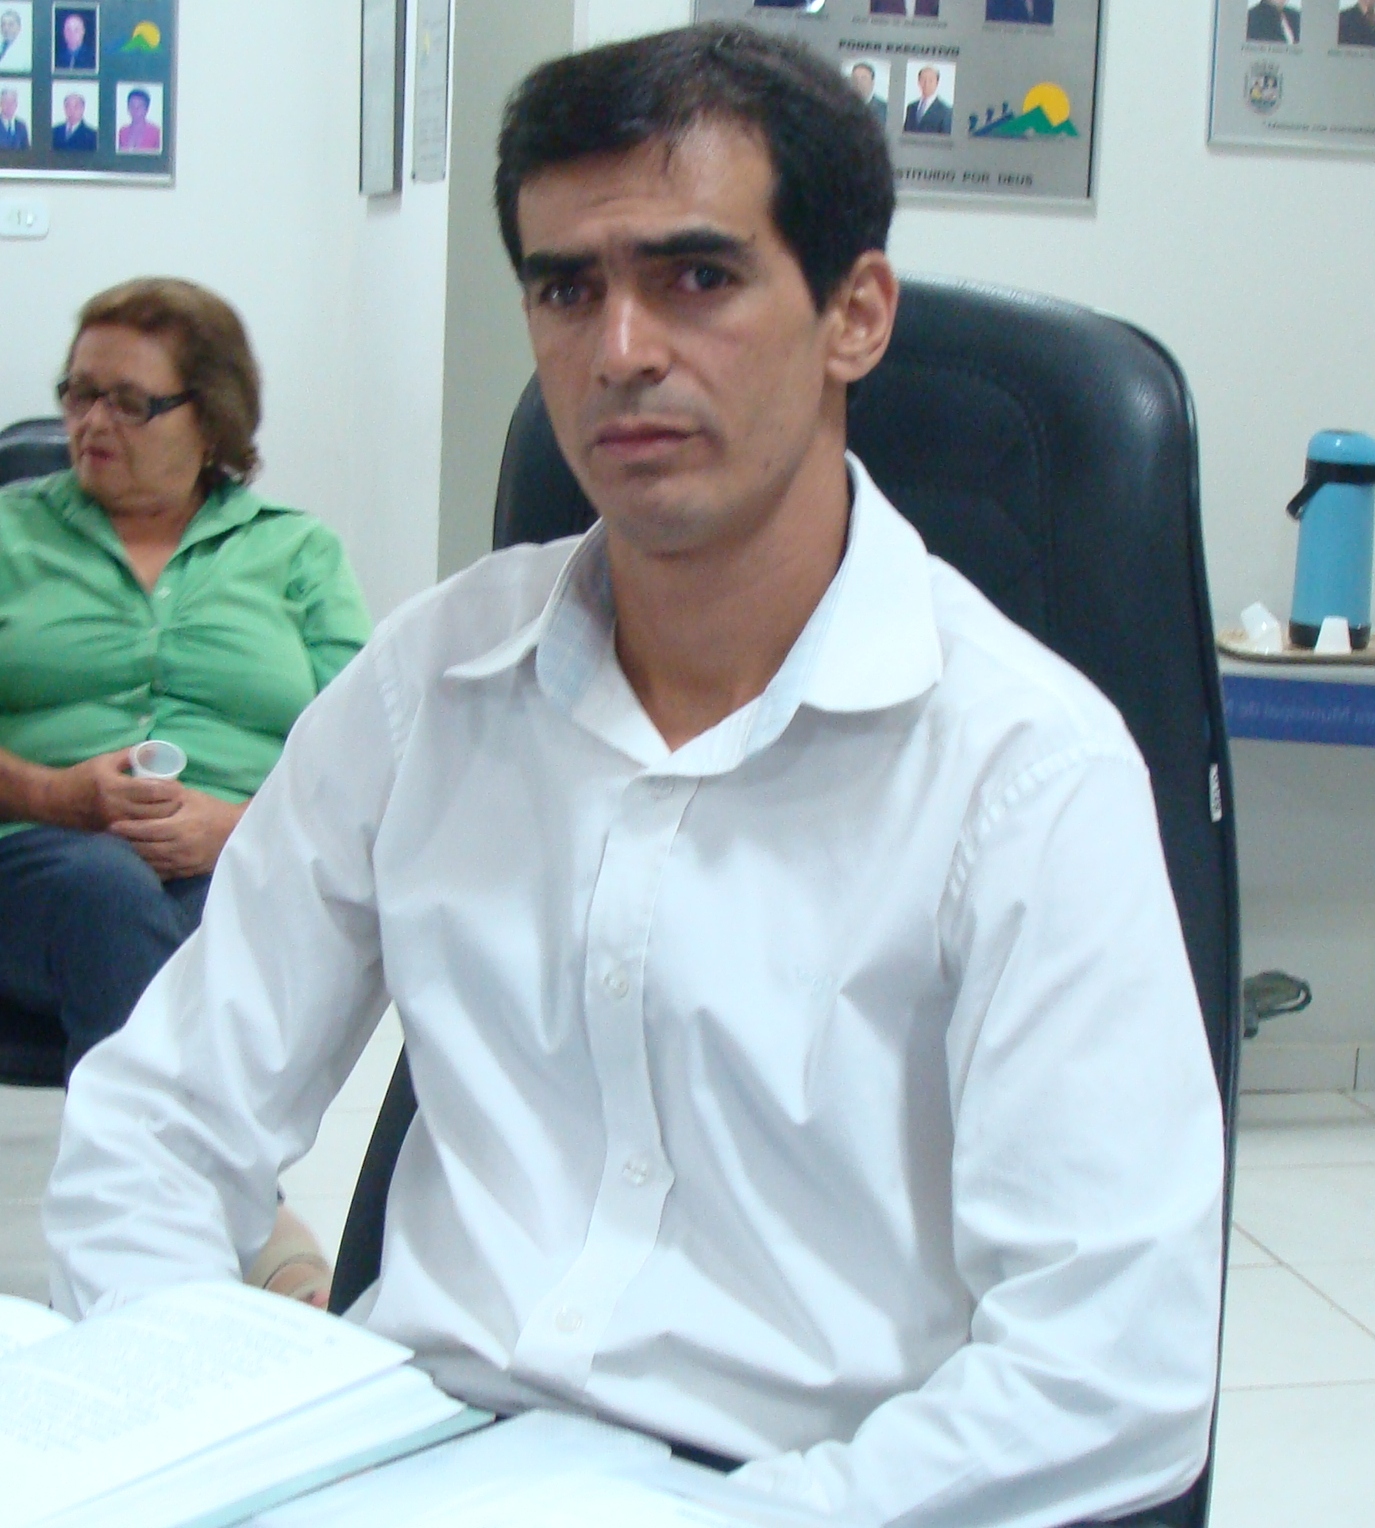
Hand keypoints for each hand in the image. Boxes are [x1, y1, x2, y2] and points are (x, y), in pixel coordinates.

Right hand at [32, 749, 180, 831]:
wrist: (56, 800)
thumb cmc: (83, 776)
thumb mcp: (105, 760)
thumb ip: (131, 754)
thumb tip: (156, 749)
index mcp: (116, 787)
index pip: (153, 791)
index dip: (171, 789)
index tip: (178, 786)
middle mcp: (117, 807)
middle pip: (157, 811)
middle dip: (173, 805)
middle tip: (179, 799)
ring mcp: (115, 823)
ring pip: (151, 825)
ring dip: (165, 818)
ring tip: (171, 809)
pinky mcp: (112, 834)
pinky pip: (140, 834)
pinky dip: (152, 828)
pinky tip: (157, 822)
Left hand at [109, 787, 247, 879]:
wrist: (239, 831)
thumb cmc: (213, 810)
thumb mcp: (192, 797)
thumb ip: (168, 793)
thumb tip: (144, 784)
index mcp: (180, 828)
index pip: (146, 830)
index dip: (127, 829)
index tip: (111, 826)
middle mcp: (179, 848)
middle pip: (145, 849)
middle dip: (126, 844)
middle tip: (109, 839)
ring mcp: (183, 863)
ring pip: (151, 863)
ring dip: (134, 858)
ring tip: (119, 851)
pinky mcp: (187, 872)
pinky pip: (162, 874)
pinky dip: (148, 869)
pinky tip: (139, 864)